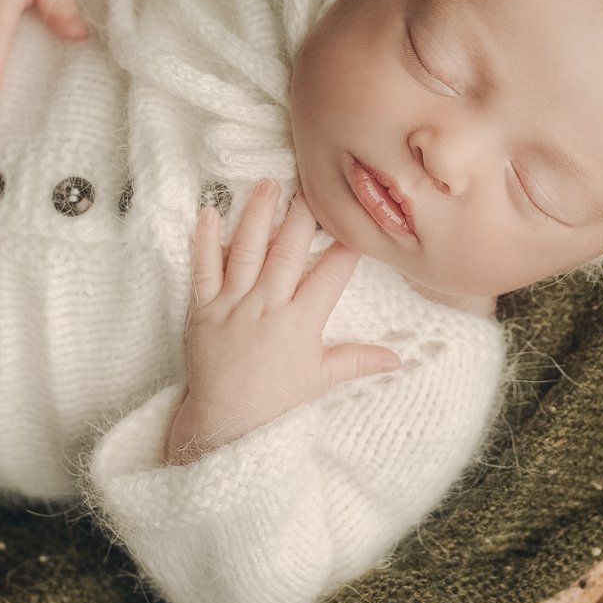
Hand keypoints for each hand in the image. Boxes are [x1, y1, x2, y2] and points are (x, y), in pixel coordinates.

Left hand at [165, 181, 401, 464]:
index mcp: (301, 322)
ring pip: (247, 250)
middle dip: (302, 214)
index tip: (356, 220)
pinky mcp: (204, 308)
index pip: (331, 274)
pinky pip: (203, 268)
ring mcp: (233, 304)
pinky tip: (209, 212)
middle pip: (288, 251)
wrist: (224, 420)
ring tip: (268, 183)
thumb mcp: (320, 380)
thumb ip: (357, 361)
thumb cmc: (274, 400)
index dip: (346, 246)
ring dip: (258, 214)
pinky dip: (205, 241)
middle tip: (312, 182)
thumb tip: (399, 358)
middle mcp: (268, 306)